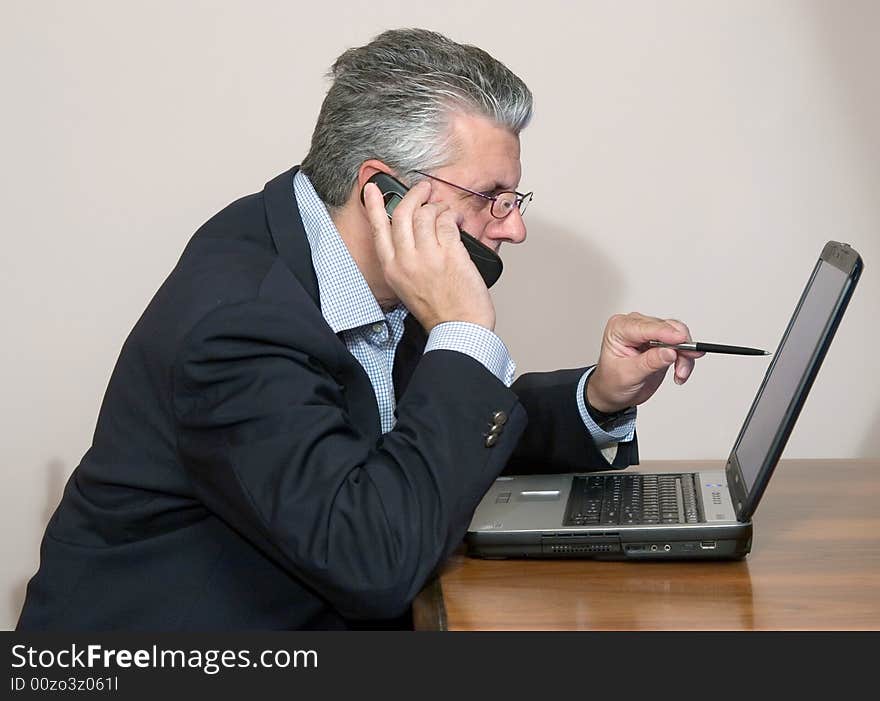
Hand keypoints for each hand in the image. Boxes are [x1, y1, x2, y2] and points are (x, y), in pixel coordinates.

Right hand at [363, 180, 494, 331]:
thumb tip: (416, 231)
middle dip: (414, 194)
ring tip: (445, 209)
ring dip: (437, 205)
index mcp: (392, 269)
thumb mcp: (408, 286)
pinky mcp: (449, 253)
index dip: (375, 205)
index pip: (379, 229)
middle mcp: (406, 260)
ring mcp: (427, 256)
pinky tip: (455, 219)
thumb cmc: (439, 311)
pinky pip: (446, 222)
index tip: (372, 189)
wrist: (458, 328)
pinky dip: (451, 216)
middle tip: (424, 188)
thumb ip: (406, 260)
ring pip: (426, 214)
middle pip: (403, 213)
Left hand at [586, 312, 704, 412]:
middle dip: (679, 345)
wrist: (613, 393)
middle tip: (686, 361)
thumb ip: (649, 362)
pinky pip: (681, 346)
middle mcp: (635, 326)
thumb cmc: (612, 382)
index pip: (646, 327)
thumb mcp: (628, 375)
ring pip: (678, 335)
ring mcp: (650, 333)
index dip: (666, 332)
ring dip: (684, 354)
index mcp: (619, 328)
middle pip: (666, 327)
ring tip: (680, 373)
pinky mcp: (662, 343)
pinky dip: (685, 359)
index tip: (682, 339)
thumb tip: (670, 352)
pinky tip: (680, 373)